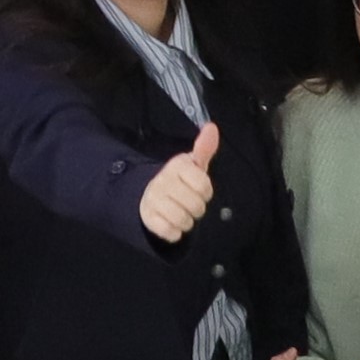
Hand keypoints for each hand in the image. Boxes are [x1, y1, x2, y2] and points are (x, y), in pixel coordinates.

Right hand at [137, 118, 218, 244]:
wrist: (148, 194)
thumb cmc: (179, 180)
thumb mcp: (192, 164)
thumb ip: (204, 148)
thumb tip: (212, 127)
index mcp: (177, 166)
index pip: (204, 186)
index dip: (205, 192)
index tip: (198, 189)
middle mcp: (163, 181)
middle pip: (196, 206)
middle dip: (197, 208)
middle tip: (189, 203)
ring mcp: (153, 199)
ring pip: (183, 220)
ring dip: (187, 222)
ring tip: (182, 214)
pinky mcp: (148, 217)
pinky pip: (169, 231)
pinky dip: (174, 232)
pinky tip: (172, 224)